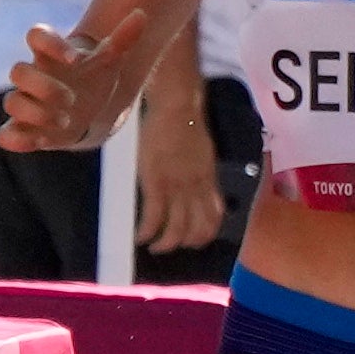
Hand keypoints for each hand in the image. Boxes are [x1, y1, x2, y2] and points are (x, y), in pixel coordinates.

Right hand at [0, 23, 126, 151]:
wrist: (87, 113)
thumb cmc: (93, 82)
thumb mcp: (110, 62)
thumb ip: (122, 39)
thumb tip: (141, 14)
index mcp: (50, 56)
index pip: (36, 35)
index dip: (52, 44)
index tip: (74, 59)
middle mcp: (33, 78)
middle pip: (18, 71)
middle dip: (45, 87)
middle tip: (72, 100)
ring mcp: (25, 105)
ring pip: (11, 103)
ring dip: (38, 114)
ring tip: (67, 122)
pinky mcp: (22, 131)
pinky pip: (4, 136)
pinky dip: (18, 140)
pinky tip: (44, 140)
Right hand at [132, 90, 224, 255]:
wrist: (177, 107)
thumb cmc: (186, 123)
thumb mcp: (203, 153)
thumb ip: (201, 173)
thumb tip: (197, 186)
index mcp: (208, 181)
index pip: (214, 218)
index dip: (205, 236)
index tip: (192, 239)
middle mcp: (196, 189)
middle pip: (197, 230)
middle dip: (183, 244)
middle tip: (168, 245)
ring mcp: (177, 187)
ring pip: (176, 229)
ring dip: (164, 244)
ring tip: (152, 245)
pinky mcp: (157, 183)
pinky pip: (154, 217)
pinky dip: (146, 232)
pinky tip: (139, 236)